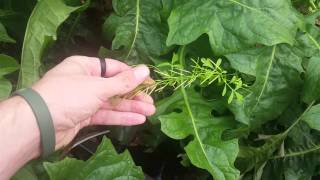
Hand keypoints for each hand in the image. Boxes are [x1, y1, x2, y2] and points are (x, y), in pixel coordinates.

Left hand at [32, 56, 155, 149]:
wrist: (39, 124)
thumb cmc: (69, 96)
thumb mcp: (98, 86)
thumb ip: (123, 82)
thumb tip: (145, 70)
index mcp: (85, 66)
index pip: (114, 68)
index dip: (132, 75)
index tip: (149, 82)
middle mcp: (85, 81)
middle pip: (114, 86)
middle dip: (134, 94)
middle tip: (152, 102)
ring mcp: (84, 100)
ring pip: (112, 102)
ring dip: (131, 107)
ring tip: (151, 111)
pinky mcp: (83, 117)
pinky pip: (105, 114)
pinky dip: (120, 117)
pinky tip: (137, 119)